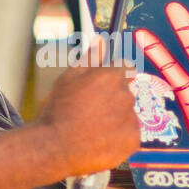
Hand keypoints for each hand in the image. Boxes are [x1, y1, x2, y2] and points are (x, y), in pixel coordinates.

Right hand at [38, 50, 139, 177]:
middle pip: (125, 93)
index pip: (126, 67)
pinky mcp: (133, 140)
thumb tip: (100, 41)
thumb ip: (89, 59)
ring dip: (116, 119)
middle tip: (91, 112)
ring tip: (93, 129)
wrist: (55, 147)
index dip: (115, 76)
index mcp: (111, 76)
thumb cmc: (58, 112)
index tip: (105, 86)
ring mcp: (131, 118)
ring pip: (127, 114)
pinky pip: (130, 134)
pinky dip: (119, 137)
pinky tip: (100, 140)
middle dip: (112, 99)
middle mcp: (125, 95)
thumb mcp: (68, 79)